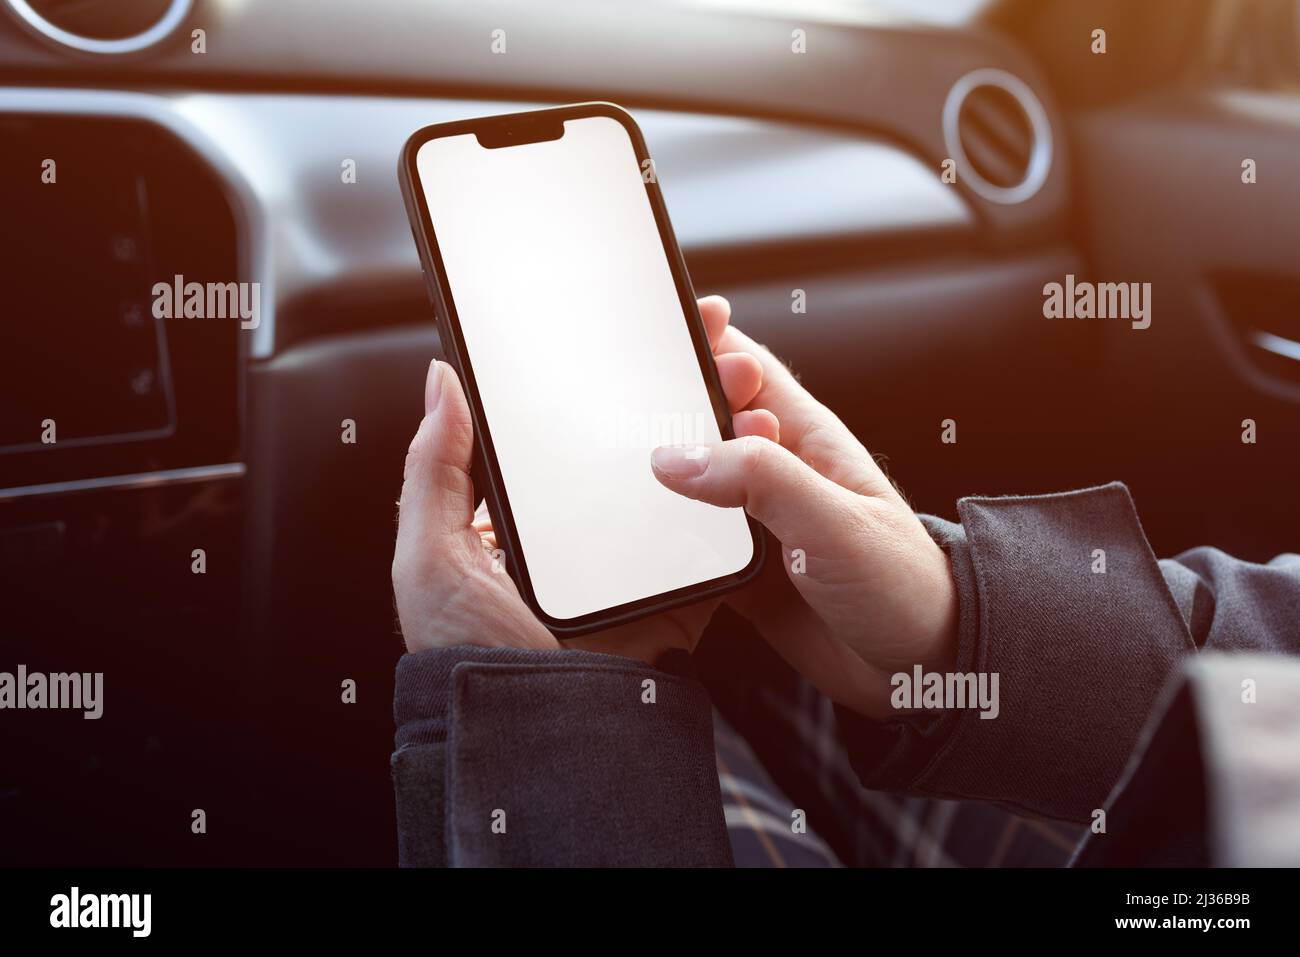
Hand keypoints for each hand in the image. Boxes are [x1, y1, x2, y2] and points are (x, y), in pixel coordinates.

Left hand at [392, 297, 778, 662]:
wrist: (532, 738)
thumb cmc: (467, 655)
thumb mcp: (431, 556)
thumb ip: (435, 469)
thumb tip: (441, 378)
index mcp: (526, 518)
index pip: (567, 431)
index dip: (600, 378)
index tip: (633, 328)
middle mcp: (583, 536)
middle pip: (635, 448)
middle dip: (676, 393)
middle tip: (710, 342)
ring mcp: (633, 566)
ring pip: (684, 486)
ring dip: (718, 436)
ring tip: (742, 387)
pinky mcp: (676, 598)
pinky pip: (714, 546)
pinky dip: (744, 506)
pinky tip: (761, 454)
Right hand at [650, 298, 957, 718]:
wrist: (924, 672)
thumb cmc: (906, 586)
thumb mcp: (834, 521)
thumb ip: (761, 481)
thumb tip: (677, 456)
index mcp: (808, 441)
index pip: (750, 371)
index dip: (711, 343)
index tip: (666, 325)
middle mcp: (778, 475)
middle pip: (707, 424)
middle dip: (666, 409)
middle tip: (621, 409)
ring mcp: (758, 524)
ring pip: (692, 485)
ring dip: (658, 479)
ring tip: (612, 468)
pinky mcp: (744, 572)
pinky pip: (690, 545)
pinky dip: (661, 541)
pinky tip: (636, 541)